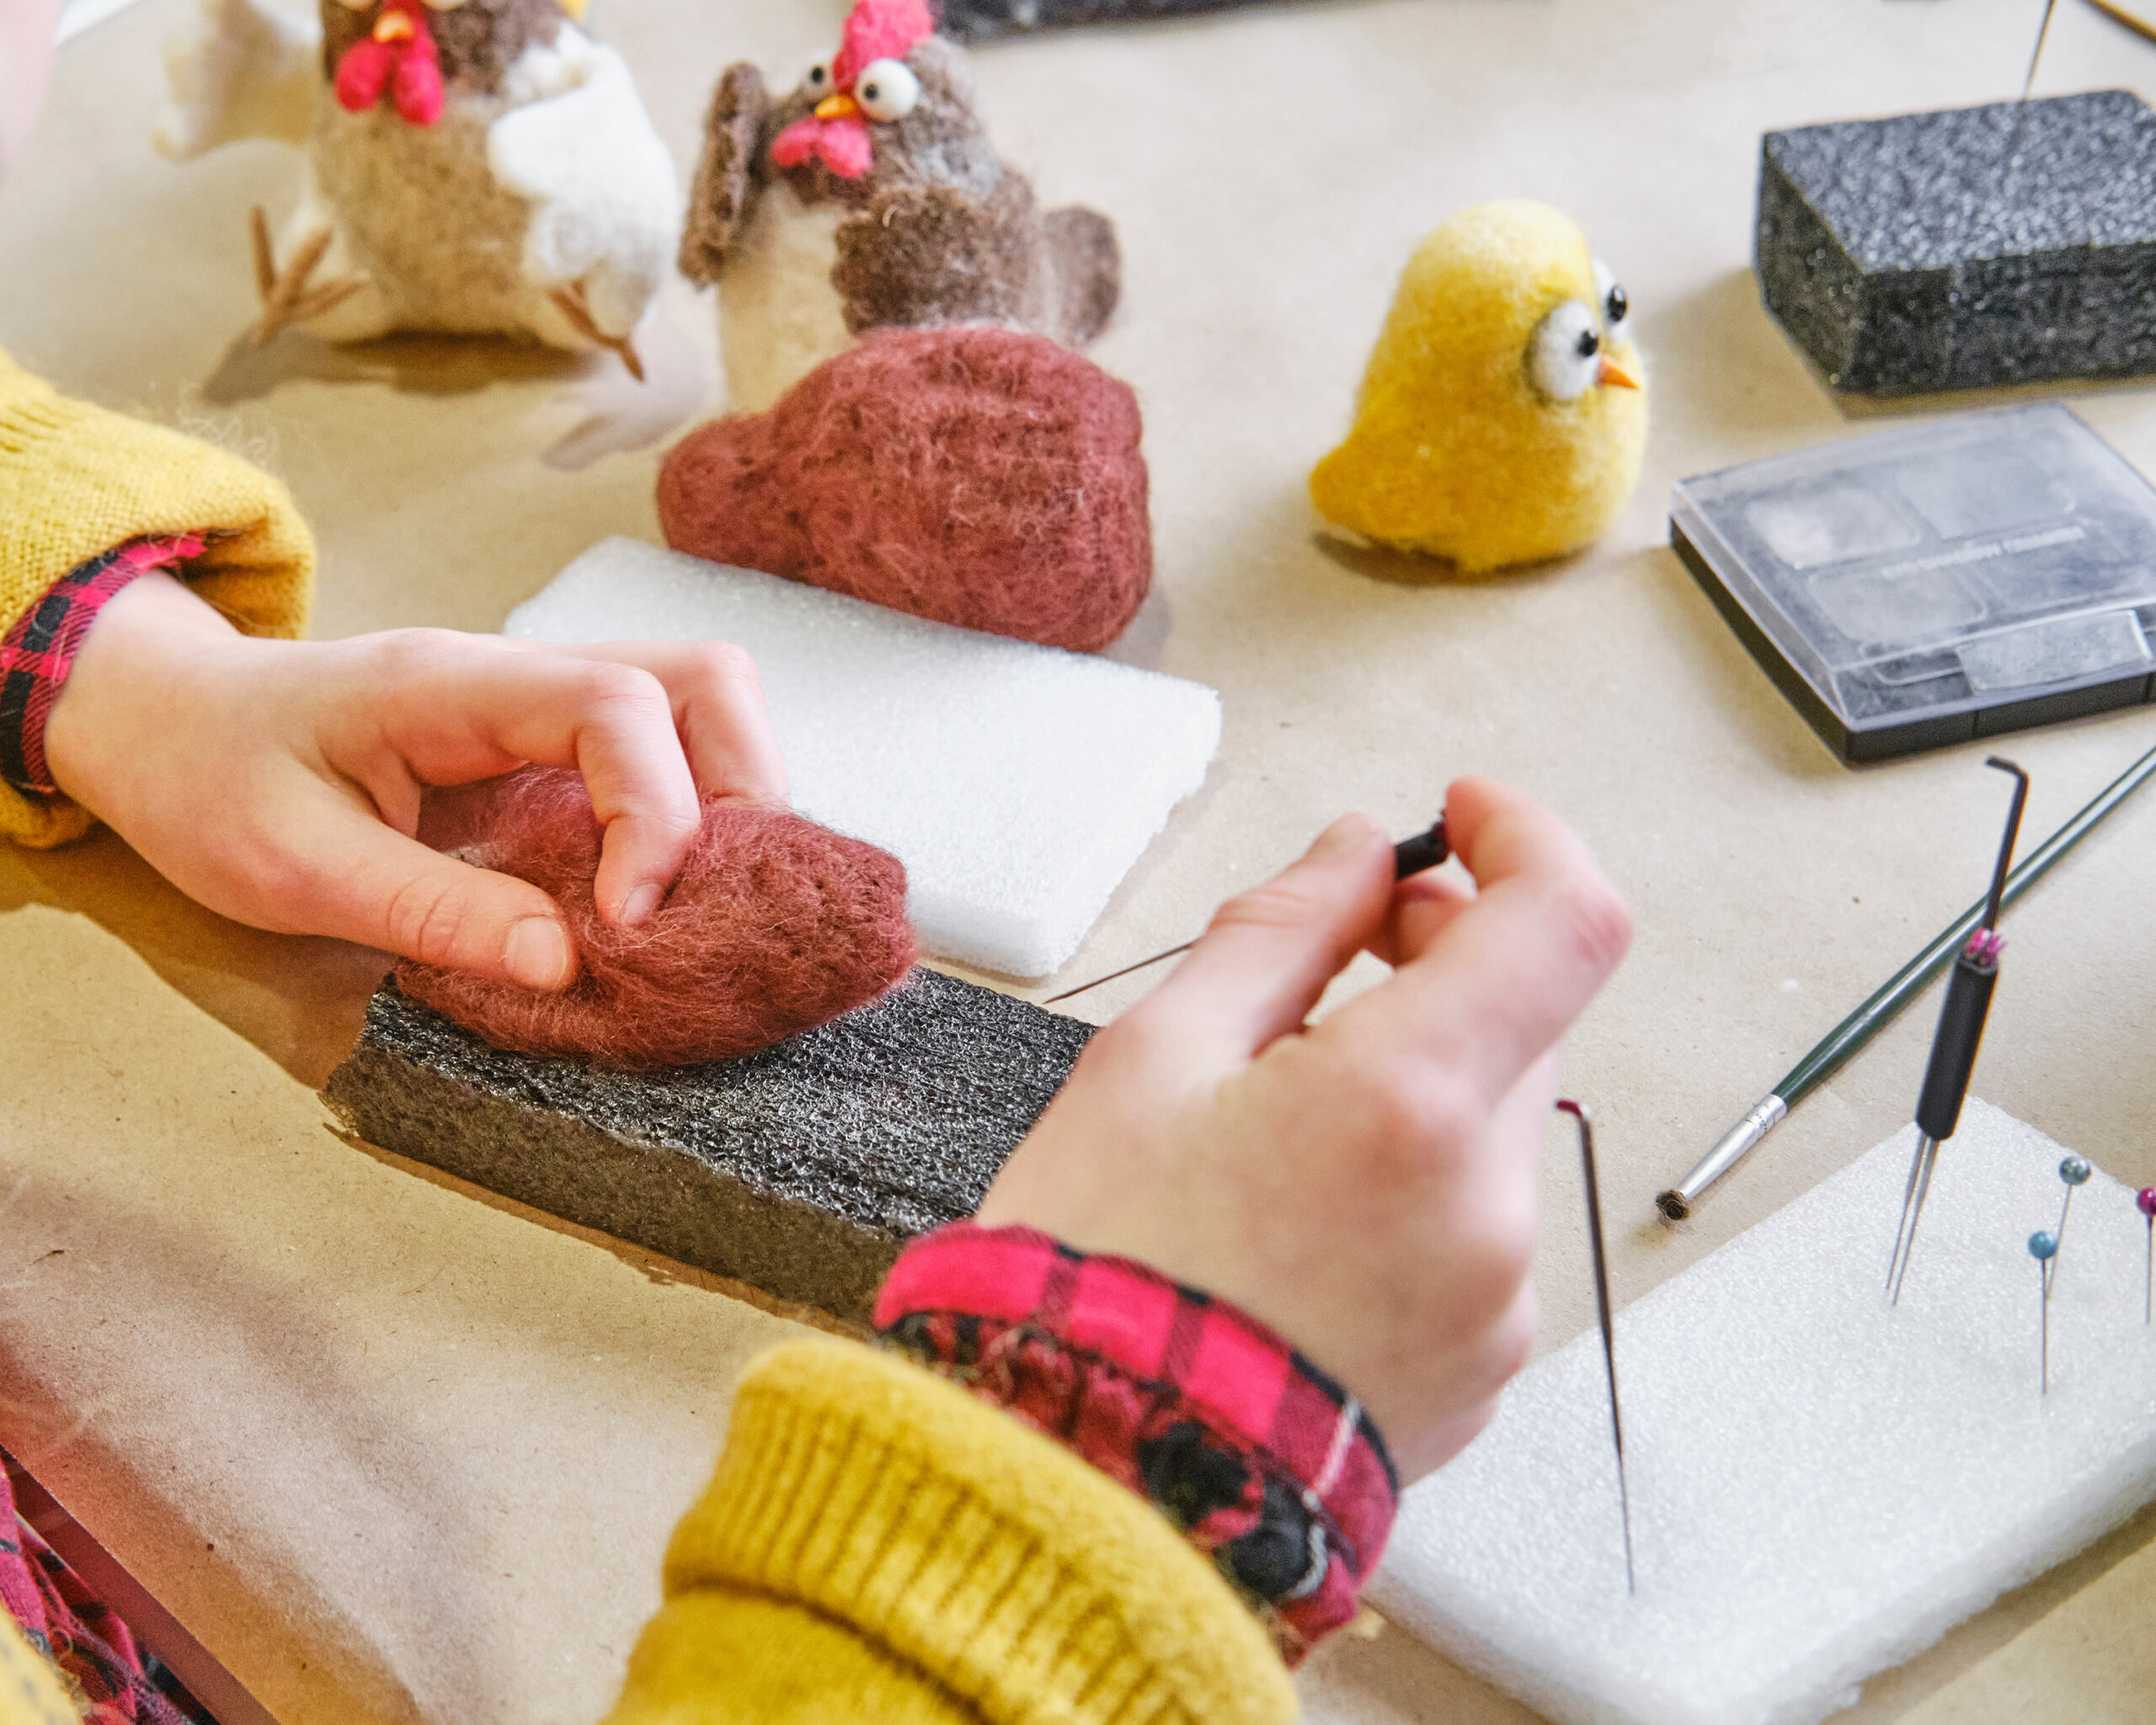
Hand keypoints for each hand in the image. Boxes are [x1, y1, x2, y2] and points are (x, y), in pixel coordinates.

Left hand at [44, 572, 786, 988]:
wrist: (167, 725)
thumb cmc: (211, 782)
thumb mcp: (291, 868)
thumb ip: (432, 912)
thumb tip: (567, 965)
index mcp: (452, 685)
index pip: (616, 705)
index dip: (653, 814)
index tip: (628, 923)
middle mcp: (520, 677)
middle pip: (703, 678)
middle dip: (740, 788)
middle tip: (705, 904)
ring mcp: (545, 707)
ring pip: (702, 706)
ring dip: (728, 800)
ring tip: (695, 904)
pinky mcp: (551, 750)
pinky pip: (663, 756)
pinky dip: (691, 820)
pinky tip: (659, 897)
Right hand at [977, 779, 1630, 1480]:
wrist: (1090, 1489)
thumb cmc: (1096, 1282)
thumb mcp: (1150, 1063)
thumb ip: (1277, 935)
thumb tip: (1355, 856)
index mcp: (1404, 1107)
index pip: (1561, 917)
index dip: (1522, 835)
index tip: (1460, 815)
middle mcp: (1482, 1207)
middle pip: (1526, 1016)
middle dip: (1444, 958)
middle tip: (1336, 953)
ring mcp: (1495, 1299)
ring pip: (1494, 1126)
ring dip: (1420, 1081)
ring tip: (1278, 1122)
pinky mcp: (1483, 1366)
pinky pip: (1478, 1228)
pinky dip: (1417, 1182)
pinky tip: (1304, 1213)